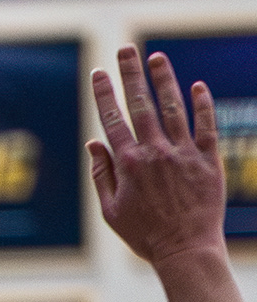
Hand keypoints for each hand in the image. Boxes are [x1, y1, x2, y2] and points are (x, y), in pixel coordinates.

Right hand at [90, 47, 225, 270]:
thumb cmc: (145, 236)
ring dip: (164, 80)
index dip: (105, 94)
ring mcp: (183, 154)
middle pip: (140, 105)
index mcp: (128, 164)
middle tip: (125, 50)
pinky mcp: (207, 160)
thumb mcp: (111, 211)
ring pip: (173, 108)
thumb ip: (102, 174)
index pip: (112, 119)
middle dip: (130, 74)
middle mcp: (155, 152)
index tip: (99, 72)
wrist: (185, 251)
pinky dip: (202, 105)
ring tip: (157, 58)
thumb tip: (94, 144)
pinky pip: (206, 125)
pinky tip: (197, 86)